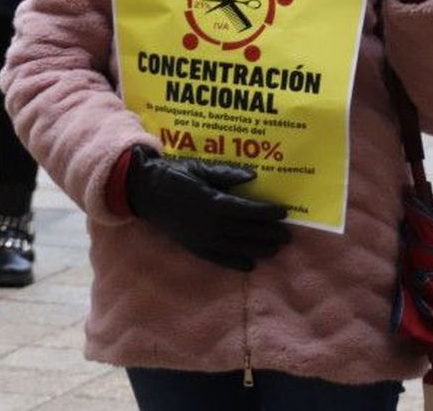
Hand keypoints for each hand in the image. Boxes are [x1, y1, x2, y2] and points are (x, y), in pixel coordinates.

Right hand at [125, 148, 289, 270]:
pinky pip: (219, 259)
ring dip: (259, 249)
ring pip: (237, 248)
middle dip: (269, 234)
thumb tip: (252, 176)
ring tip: (275, 250)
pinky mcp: (194, 247)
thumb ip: (226, 173)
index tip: (284, 212)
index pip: (248, 210)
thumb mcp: (199, 168)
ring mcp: (202, 238)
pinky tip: (250, 265)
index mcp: (212, 201)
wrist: (145, 192)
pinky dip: (236, 263)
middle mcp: (210, 224)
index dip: (268, 212)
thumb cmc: (173, 175)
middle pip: (247, 231)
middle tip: (287, 235)